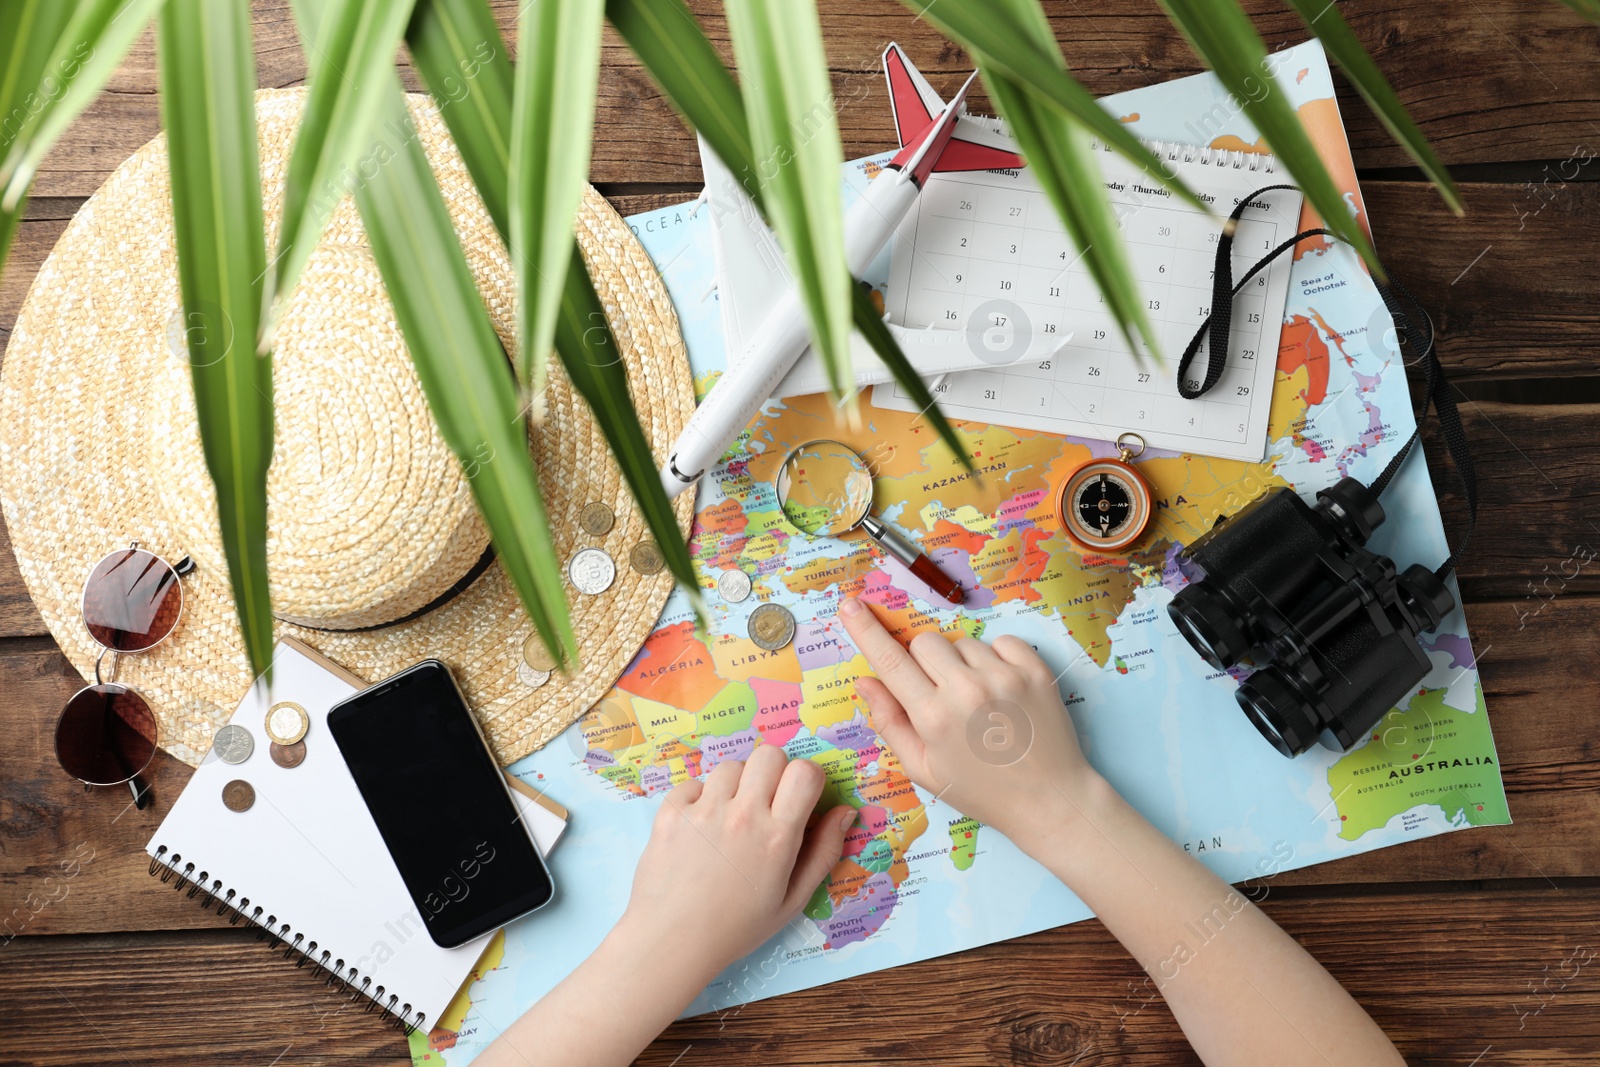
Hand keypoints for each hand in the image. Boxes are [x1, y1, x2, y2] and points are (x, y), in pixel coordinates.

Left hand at [620, 744, 854, 976]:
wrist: (671, 941)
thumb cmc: (736, 928)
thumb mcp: (792, 901)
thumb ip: (824, 853)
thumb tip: (846, 812)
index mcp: (777, 836)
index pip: (805, 772)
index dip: (808, 779)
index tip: (800, 798)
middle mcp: (743, 814)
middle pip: (769, 754)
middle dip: (773, 772)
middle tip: (765, 803)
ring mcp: (704, 809)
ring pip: (731, 766)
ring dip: (736, 785)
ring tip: (728, 819)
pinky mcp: (672, 811)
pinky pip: (694, 782)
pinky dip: (699, 798)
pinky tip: (699, 828)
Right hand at [838, 596, 1099, 844]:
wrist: (1050, 800)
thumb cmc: (981, 790)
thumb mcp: (925, 770)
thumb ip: (890, 723)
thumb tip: (864, 681)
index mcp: (933, 718)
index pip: (889, 661)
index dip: (865, 630)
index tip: (849, 604)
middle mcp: (967, 690)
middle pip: (925, 642)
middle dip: (924, 662)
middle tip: (940, 693)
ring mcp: (1004, 677)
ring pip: (962, 642)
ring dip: (962, 663)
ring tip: (980, 700)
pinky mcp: (1034, 670)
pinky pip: (1001, 640)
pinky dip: (996, 658)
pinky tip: (1003, 690)